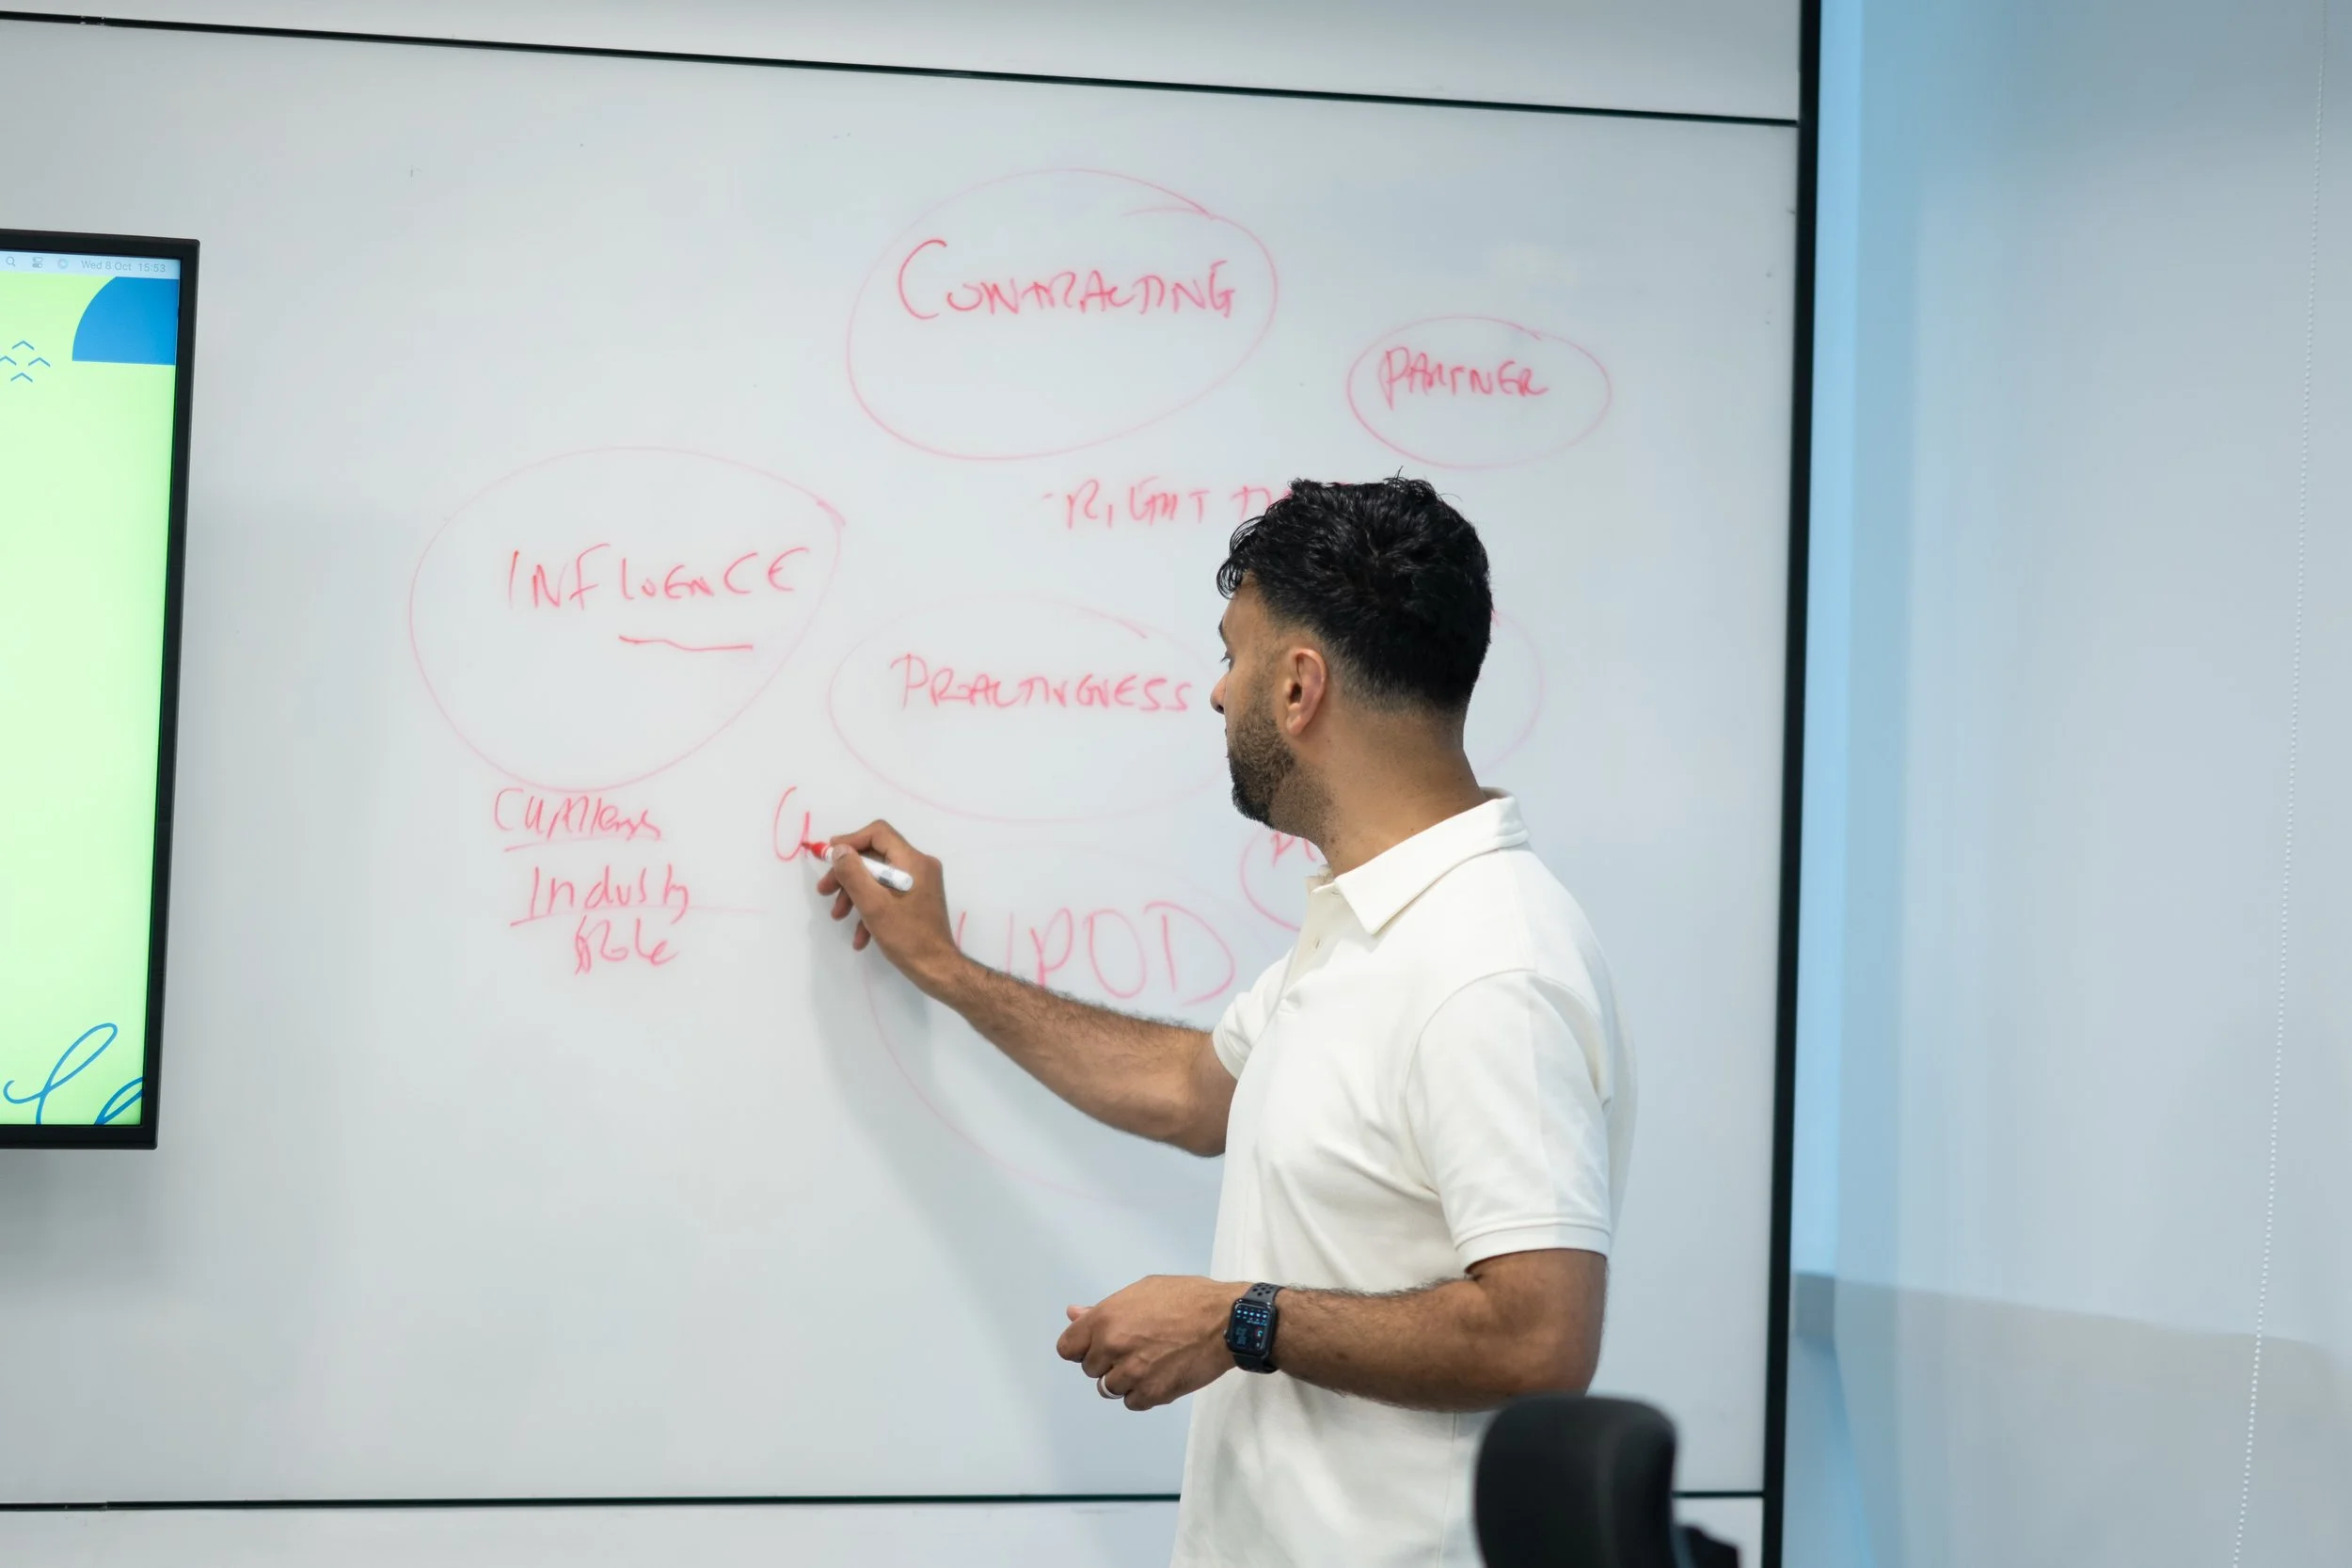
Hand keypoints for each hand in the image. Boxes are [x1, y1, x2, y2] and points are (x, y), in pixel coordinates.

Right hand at [814, 819, 961, 994]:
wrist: (937, 970)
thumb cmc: (907, 937)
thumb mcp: (873, 905)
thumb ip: (854, 873)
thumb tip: (838, 849)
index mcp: (913, 861)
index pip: (878, 833)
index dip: (850, 841)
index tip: (828, 857)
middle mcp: (919, 866)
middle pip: (875, 857)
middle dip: (847, 874)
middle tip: (824, 891)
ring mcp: (920, 884)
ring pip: (879, 878)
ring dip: (855, 895)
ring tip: (838, 916)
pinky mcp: (917, 900)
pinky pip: (889, 895)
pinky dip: (871, 909)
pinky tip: (860, 937)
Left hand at [1058, 1275, 1242, 1410]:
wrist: (1226, 1321)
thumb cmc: (1187, 1298)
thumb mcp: (1142, 1291)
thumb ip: (1105, 1309)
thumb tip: (1074, 1314)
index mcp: (1106, 1319)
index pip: (1068, 1348)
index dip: (1082, 1347)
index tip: (1097, 1345)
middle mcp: (1112, 1347)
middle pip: (1090, 1369)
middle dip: (1107, 1361)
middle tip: (1135, 1348)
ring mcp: (1132, 1373)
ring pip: (1109, 1388)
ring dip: (1124, 1379)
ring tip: (1150, 1362)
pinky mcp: (1152, 1394)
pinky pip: (1132, 1402)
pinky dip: (1142, 1393)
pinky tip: (1160, 1375)